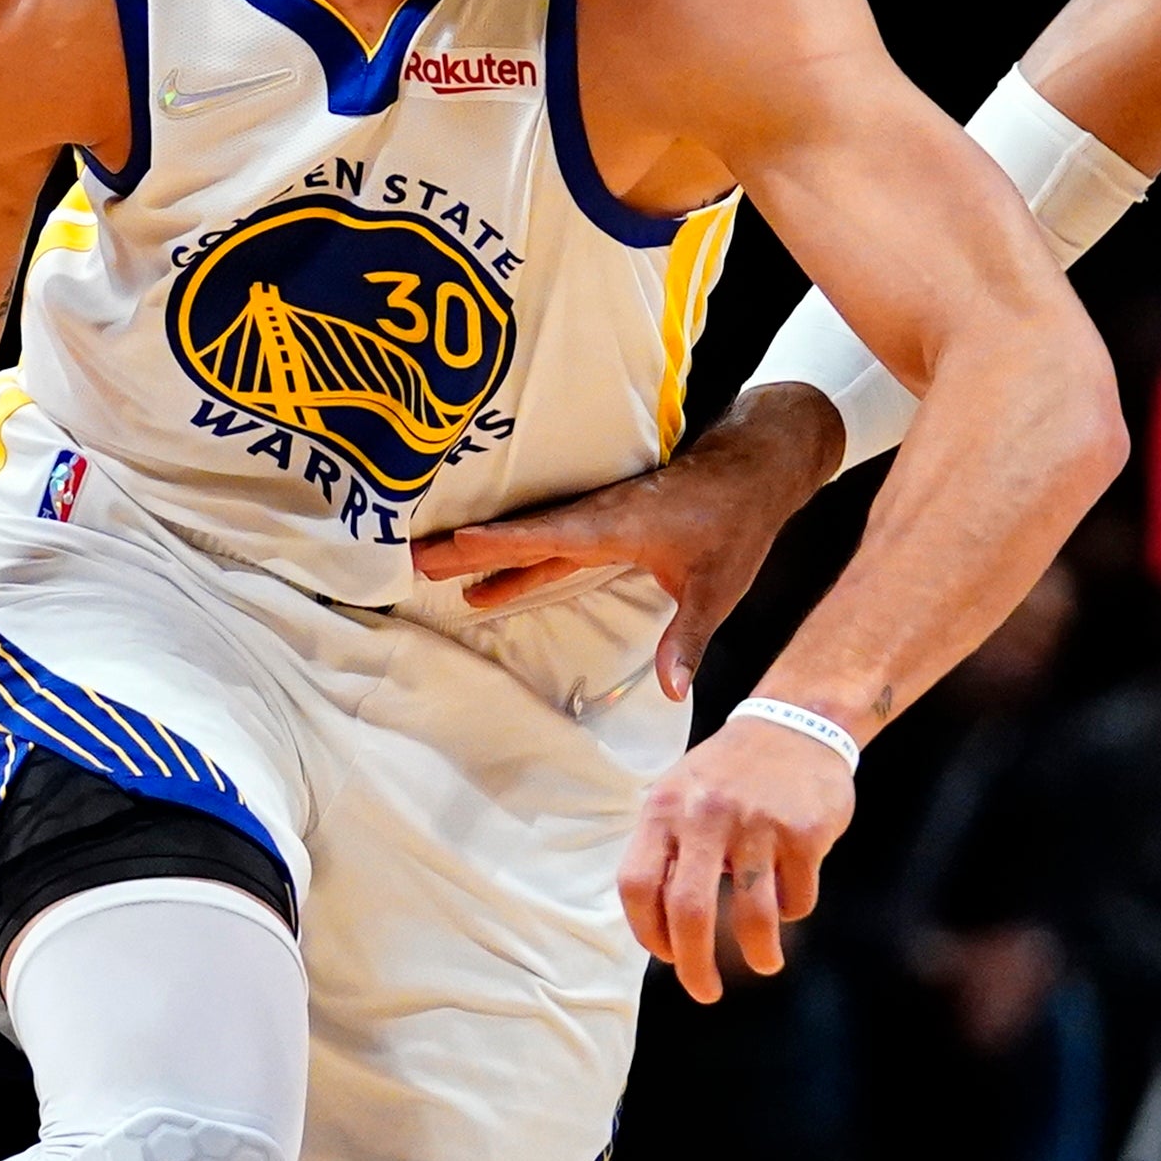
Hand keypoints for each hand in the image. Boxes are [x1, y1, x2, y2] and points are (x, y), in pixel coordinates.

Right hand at [410, 386, 843, 700]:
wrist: (752, 470)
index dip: (495, 543)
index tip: (448, 543)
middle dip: (463, 549)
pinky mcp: (602, 527)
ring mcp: (594, 521)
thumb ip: (688, 638)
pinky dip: (511, 561)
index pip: (542, 536)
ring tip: (429, 573)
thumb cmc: (735, 523)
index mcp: (610, 525)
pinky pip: (544, 546)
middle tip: (409, 559)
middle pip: (518, 537)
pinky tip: (488, 584)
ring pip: (526, 541)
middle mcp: (593, 519)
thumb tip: (673, 690)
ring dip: (479, 556)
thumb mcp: (716, 587)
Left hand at [618, 713, 855, 1003]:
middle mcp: (705, 815)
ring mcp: (757, 824)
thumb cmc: (730, 773)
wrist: (797, 723)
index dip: (647, 932)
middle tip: (705, 993)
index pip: (636, 885)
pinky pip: (796, 897)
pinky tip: (790, 896)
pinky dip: (793, 909)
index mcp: (664, 809)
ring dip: (759, 953)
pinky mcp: (804, 833)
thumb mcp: (682, 794)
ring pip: (753, 916)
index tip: (666, 955)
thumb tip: (664, 929)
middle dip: (695, 967)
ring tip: (765, 964)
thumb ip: (666, 849)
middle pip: (689, 911)